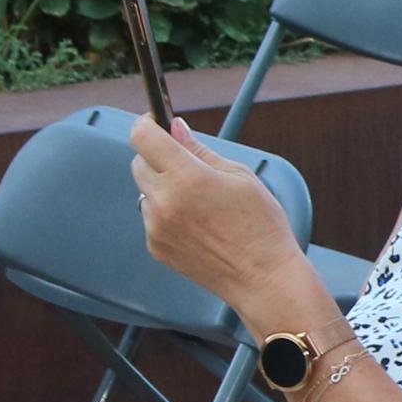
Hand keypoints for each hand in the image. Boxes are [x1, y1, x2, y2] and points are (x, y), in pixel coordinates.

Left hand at [126, 120, 309, 318]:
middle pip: (139, 162)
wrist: (262, 278)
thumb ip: (200, 150)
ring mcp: (156, 226)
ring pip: (145, 191)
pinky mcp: (155, 246)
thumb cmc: (261, 227)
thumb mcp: (240, 176)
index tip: (156, 123)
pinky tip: (197, 225)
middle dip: (158, 157)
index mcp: (187, 177)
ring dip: (163, 188)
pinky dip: (167, 214)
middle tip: (187, 166)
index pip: (142, 137)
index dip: (147, 124)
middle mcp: (165, 201)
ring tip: (200, 205)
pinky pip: (152, 217)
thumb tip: (176, 129)